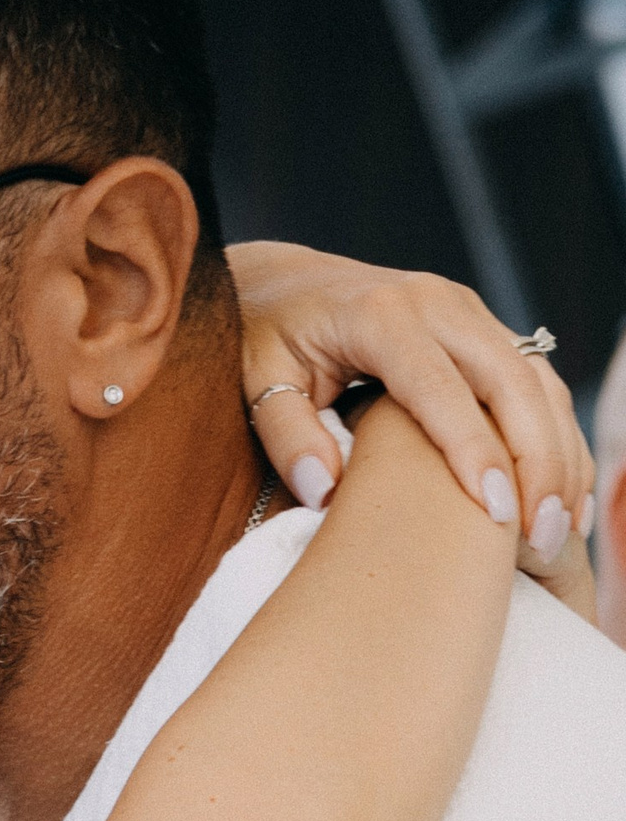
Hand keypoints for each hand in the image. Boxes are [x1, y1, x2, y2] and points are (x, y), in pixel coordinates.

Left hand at [229, 240, 594, 576]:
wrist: (285, 284)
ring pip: (536, 381)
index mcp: (381, 315)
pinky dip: (555, 436)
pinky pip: (535, 383)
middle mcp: (437, 304)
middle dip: (536, 460)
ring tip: (559, 529)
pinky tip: (561, 494)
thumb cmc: (267, 339)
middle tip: (542, 537)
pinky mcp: (482, 330)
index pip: (441, 388)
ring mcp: (467, 313)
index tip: (495, 512)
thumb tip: (324, 489)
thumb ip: (287, 433)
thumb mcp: (258, 382)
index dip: (474, 450)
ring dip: (557, 454)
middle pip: (510, 381)